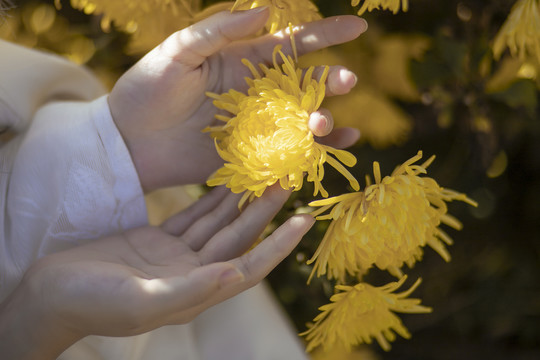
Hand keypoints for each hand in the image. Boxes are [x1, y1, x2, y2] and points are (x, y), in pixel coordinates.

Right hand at [0, 186, 312, 358]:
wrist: (51, 294)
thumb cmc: (91, 303)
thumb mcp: (142, 300)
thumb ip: (190, 289)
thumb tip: (235, 273)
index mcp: (196, 293)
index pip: (249, 267)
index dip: (279, 245)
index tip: (304, 221)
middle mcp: (194, 274)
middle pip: (238, 237)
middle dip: (264, 210)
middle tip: (287, 180)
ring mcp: (177, 257)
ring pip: (218, 223)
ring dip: (240, 200)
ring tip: (264, 174)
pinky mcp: (159, 240)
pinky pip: (193, 216)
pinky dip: (210, 199)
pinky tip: (226, 181)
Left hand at [109, 8, 367, 190]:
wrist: (128, 141)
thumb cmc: (147, 89)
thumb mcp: (178, 51)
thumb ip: (219, 31)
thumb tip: (266, 10)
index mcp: (243, 62)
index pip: (292, 45)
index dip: (326, 34)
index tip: (358, 28)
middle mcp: (257, 93)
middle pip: (305, 86)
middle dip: (330, 82)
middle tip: (345, 82)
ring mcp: (256, 127)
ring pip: (302, 121)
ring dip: (324, 119)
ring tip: (324, 122)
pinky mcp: (250, 157)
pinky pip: (290, 153)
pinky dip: (316, 151)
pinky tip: (338, 146)